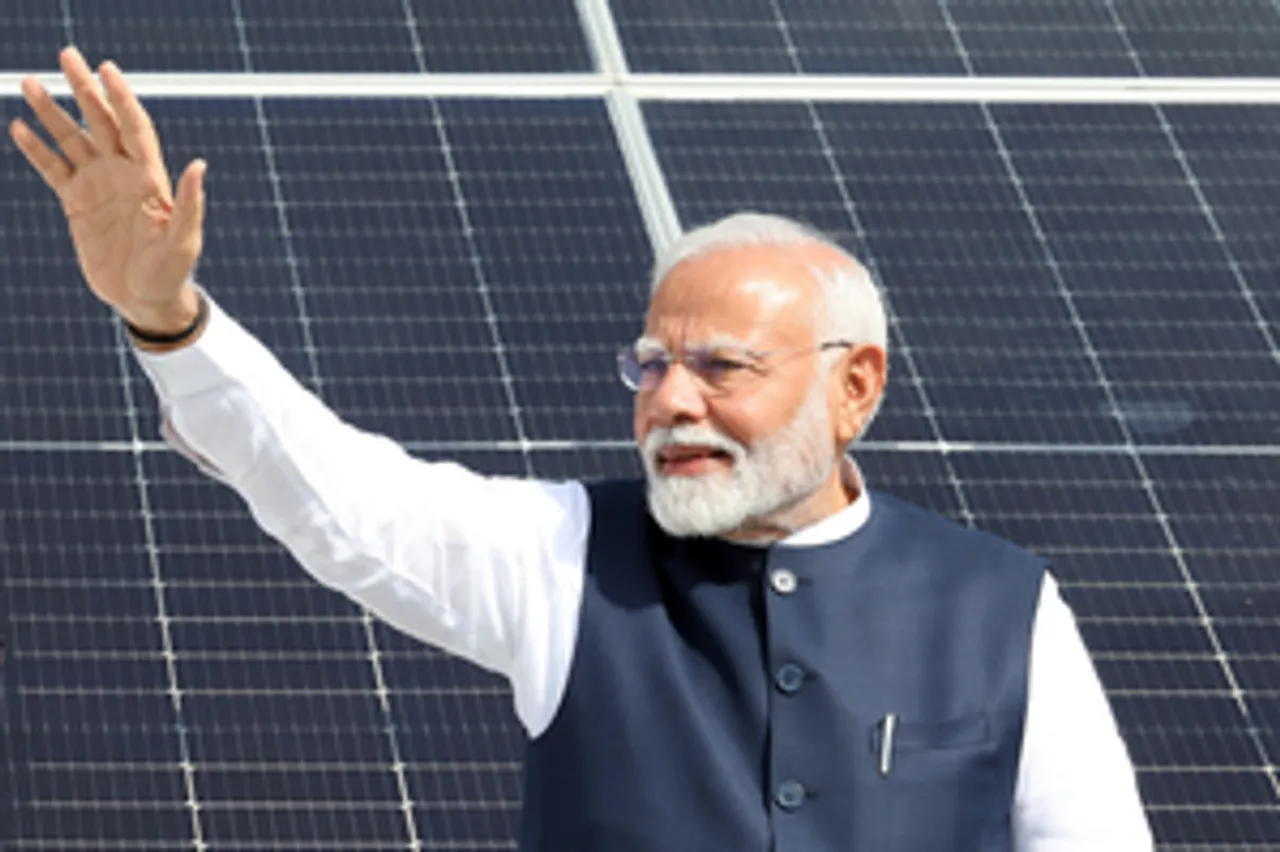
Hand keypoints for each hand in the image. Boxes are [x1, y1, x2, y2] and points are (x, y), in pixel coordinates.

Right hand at [9, 47, 206, 332]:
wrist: (145, 298)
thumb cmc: (172, 271)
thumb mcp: (184, 240)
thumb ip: (190, 203)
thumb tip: (200, 164)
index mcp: (149, 177)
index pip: (134, 126)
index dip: (121, 98)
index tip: (107, 69)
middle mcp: (122, 173)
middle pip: (101, 121)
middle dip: (84, 88)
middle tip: (67, 54)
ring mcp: (97, 185)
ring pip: (72, 139)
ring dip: (51, 112)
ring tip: (30, 82)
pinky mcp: (77, 203)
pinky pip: (53, 169)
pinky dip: (37, 150)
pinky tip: (20, 127)